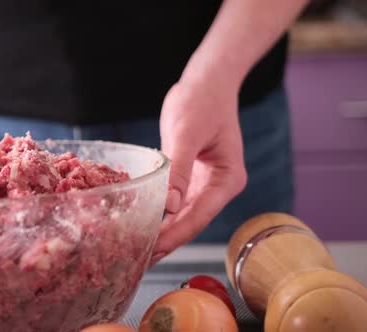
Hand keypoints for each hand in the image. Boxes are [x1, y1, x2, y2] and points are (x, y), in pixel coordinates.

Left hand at [151, 72, 246, 264]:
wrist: (207, 82)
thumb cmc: (201, 101)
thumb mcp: (187, 132)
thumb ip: (179, 168)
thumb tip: (170, 206)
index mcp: (227, 179)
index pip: (199, 216)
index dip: (175, 234)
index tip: (152, 249)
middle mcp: (220, 186)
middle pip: (192, 221)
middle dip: (167, 240)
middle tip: (138, 259)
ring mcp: (207, 184)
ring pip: (184, 216)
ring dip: (163, 232)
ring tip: (138, 251)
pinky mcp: (192, 178)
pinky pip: (177, 202)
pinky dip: (162, 215)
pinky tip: (144, 226)